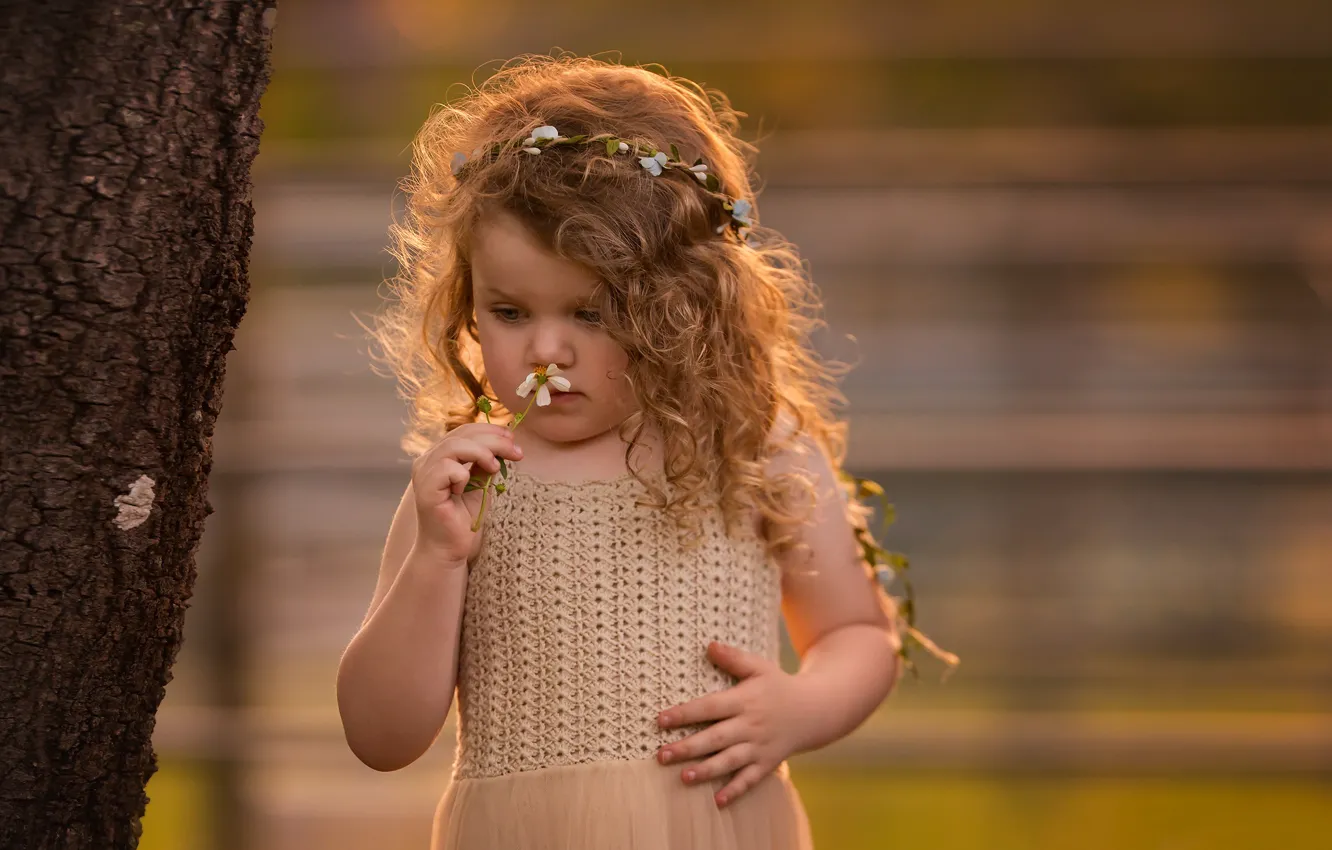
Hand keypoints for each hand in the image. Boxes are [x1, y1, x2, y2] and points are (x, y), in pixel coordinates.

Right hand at [410, 422, 522, 563]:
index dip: (489, 430)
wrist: (449, 548)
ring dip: (481, 453)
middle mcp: (427, 460)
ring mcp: (424, 473)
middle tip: (516, 452)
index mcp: (439, 455)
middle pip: (461, 435)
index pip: (464, 431)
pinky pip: (447, 468)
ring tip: (495, 468)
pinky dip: (463, 475)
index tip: (513, 439)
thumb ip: (484, 462)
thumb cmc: (463, 517)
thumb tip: (504, 443)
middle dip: (493, 440)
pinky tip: (465, 489)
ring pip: (453, 446)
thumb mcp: (479, 482)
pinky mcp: (425, 489)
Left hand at [655, 641, 810, 808]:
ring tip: (683, 777)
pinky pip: (750, 779)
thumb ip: (734, 658)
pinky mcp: (767, 763)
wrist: (815, 710)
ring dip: (706, 770)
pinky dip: (735, 790)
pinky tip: (718, 801)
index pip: (709, 707)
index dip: (684, 714)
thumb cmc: (779, 686)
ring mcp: (759, 747)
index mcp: (744, 700)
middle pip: (715, 738)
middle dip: (687, 747)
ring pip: (730, 761)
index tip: (660, 720)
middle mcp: (750, 725)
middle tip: (661, 755)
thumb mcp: (759, 667)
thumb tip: (708, 645)